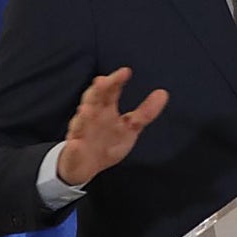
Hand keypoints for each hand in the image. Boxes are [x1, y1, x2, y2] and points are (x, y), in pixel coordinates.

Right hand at [56, 67, 168, 185]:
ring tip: (87, 109)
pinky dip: (74, 146)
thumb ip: (145, 112)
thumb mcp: (130, 127)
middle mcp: (91, 116)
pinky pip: (72, 148)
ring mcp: (81, 133)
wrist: (85, 165)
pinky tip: (75, 143)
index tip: (126, 71)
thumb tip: (164, 93)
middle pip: (93, 100)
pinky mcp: (74, 151)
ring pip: (79, 122)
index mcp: (105, 109)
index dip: (116, 80)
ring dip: (83, 116)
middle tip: (102, 81)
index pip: (110, 91)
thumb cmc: (107, 141)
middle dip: (97, 91)